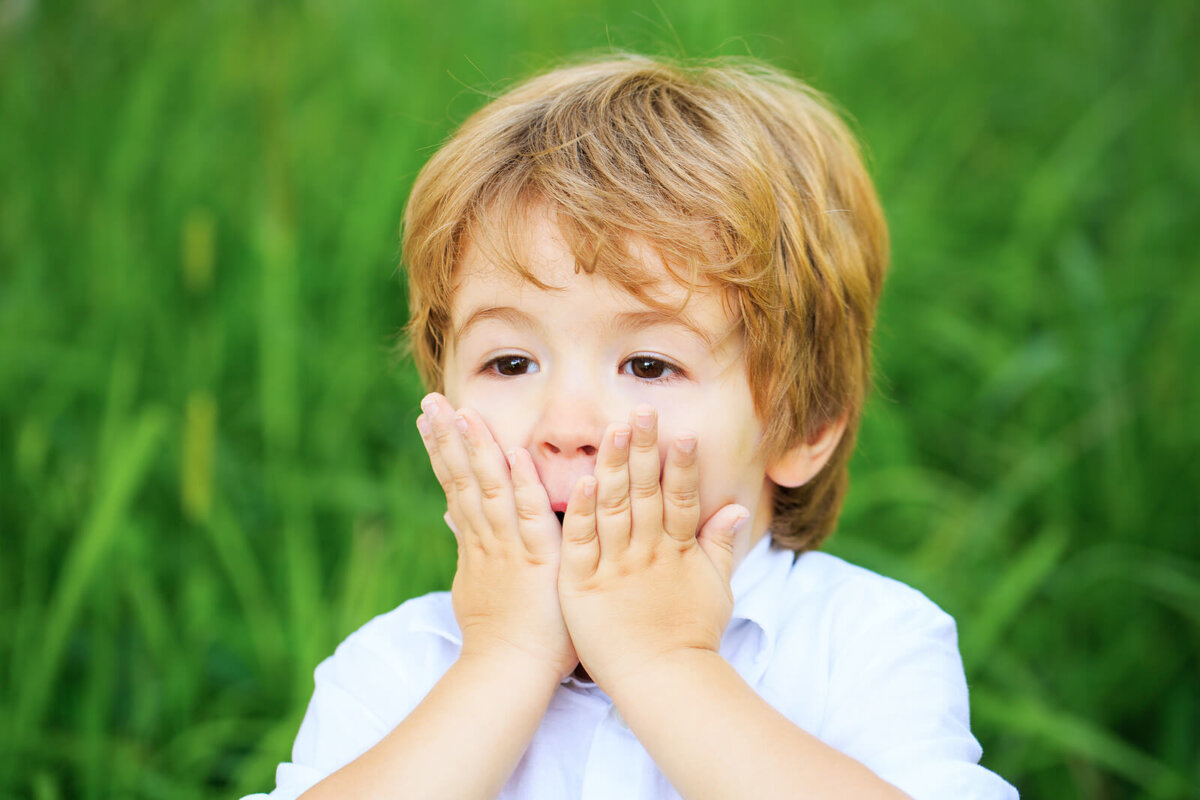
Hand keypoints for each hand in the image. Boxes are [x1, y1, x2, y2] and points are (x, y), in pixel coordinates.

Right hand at [417, 393, 577, 681]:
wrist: (509, 673)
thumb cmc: (502, 638)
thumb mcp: (474, 585)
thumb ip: (466, 546)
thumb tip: (448, 516)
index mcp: (477, 543)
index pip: (456, 486)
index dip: (443, 450)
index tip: (430, 417)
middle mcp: (487, 539)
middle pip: (462, 479)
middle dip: (446, 438)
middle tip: (431, 401)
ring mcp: (509, 546)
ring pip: (490, 488)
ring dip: (475, 449)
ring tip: (460, 412)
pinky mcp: (537, 557)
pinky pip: (528, 513)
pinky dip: (521, 482)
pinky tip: (513, 452)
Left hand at [556, 405, 749, 689]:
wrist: (663, 683)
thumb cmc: (690, 636)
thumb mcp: (715, 588)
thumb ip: (719, 544)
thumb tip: (736, 507)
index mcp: (677, 551)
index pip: (680, 498)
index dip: (682, 465)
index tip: (682, 432)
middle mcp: (647, 553)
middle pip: (646, 493)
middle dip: (644, 450)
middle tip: (642, 411)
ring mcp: (615, 567)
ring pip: (614, 508)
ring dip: (615, 467)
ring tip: (614, 430)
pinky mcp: (582, 585)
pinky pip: (581, 543)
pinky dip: (582, 512)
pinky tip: (583, 481)